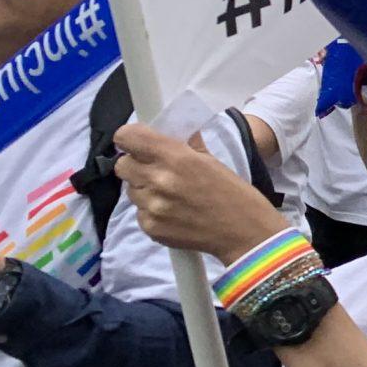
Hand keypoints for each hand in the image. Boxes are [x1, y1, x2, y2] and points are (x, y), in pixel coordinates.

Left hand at [115, 124, 286, 260]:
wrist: (244, 233)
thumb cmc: (234, 194)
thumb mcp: (212, 162)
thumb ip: (185, 146)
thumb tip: (168, 133)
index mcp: (176, 157)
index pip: (127, 137)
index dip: (129, 138)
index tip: (137, 142)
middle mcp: (159, 180)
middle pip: (122, 165)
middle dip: (135, 165)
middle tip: (154, 170)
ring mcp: (152, 207)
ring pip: (131, 190)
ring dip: (144, 189)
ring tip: (170, 196)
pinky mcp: (150, 228)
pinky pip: (139, 213)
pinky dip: (151, 212)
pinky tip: (173, 213)